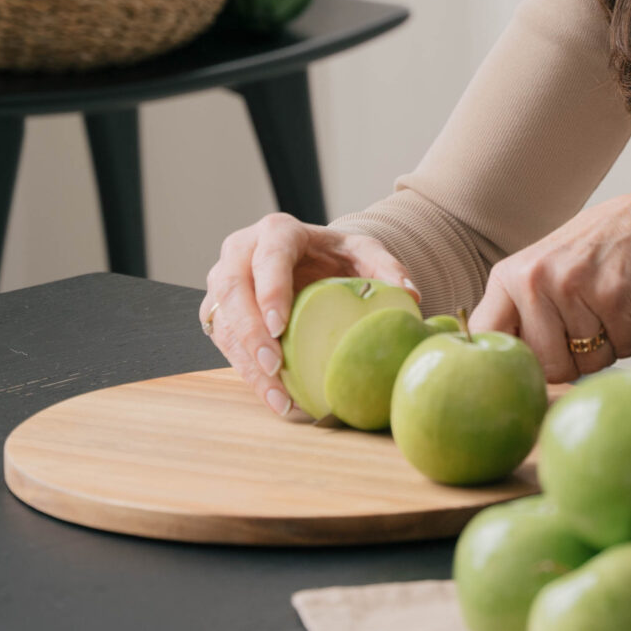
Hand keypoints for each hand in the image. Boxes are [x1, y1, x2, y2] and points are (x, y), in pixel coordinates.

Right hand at [202, 212, 414, 415]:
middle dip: (251, 333)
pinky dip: (248, 374)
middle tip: (274, 367)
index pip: (267, 257)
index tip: (279, 326)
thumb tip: (410, 294)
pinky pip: (226, 344)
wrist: (311, 259)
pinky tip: (275, 398)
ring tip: (278, 397)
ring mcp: (224, 283)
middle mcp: (241, 252)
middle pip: (234, 290)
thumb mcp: (363, 252)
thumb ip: (385, 267)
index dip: (269, 291)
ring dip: (248, 363)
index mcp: (277, 232)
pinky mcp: (220, 312)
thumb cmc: (334, 255)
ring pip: (225, 323)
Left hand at [470, 192, 630, 383]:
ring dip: (605, 347)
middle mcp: (535, 280)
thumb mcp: (539, 271)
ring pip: (589, 362)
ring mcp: (573, 287)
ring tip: (606, 310)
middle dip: (573, 360)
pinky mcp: (613, 297)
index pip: (488, 338)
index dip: (509, 364)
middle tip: (585, 327)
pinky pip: (622, 348)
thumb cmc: (591, 253)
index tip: (530, 366)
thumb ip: (519, 314)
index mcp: (510, 277)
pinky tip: (625, 307)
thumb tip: (508, 369)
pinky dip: (629, 336)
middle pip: (549, 365)